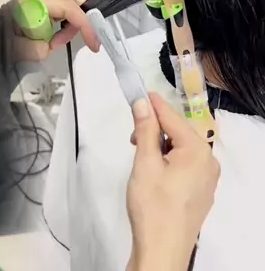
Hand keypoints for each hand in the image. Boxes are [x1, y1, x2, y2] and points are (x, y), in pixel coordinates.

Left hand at [14, 0, 99, 60]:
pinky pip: (64, 1)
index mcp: (36, 0)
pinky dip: (68, 15)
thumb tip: (61, 37)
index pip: (70, 8)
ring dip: (75, 17)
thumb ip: (54, 41)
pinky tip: (57, 31)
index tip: (94, 45)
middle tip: (81, 39)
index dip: (86, 25)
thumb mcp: (33, 51)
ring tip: (59, 38)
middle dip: (84, 18)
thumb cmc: (8, 46)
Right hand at [126, 93, 219, 270]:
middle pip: (178, 131)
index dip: (153, 103)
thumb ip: (145, 129)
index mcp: (198, 151)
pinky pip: (184, 163)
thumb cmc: (152, 204)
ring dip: (159, 144)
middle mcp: (209, 161)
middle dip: (154, 128)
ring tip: (139, 155)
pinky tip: (153, 168)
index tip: (137, 91)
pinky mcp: (201, 190)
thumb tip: (143, 102)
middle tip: (132, 137)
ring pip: (180, 147)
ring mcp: (207, 177)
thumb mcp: (145, 162)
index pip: (172, 117)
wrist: (162, 250)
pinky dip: (167, 158)